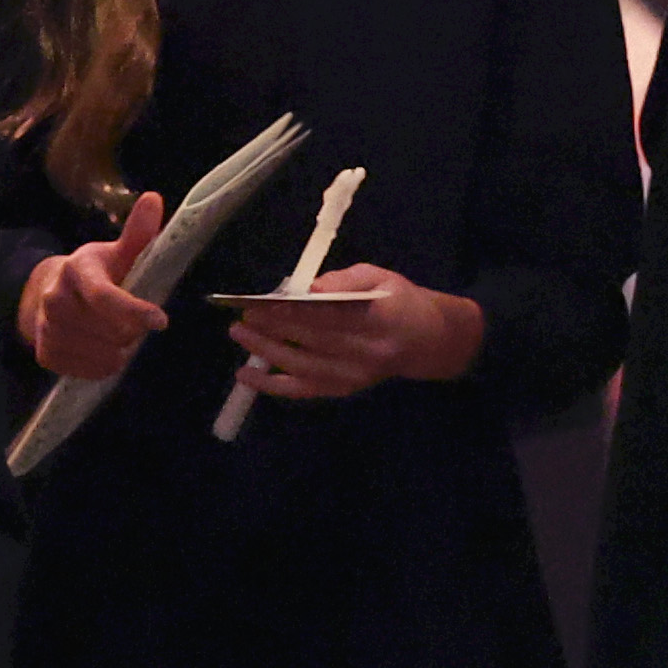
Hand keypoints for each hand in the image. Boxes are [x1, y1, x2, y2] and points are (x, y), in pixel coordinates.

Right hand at [21, 192, 168, 381]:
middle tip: (133, 322)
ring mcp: (48, 328)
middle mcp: (56, 300)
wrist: (48, 294)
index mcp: (77, 270)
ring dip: (120, 350)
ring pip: (104, 355)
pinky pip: (90, 372)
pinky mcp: (45, 354)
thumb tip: (154, 199)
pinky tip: (102, 349)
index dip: (134, 311)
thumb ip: (137, 233)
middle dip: (132, 331)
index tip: (161, 320)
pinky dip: (104, 366)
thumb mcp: (116, 253)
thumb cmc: (94, 274)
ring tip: (116, 335)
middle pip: (112, 332)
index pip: (104, 296)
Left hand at [227, 264, 482, 404]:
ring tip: (240, 334)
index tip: (268, 301)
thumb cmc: (400, 302)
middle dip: (276, 328)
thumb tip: (310, 289)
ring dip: (267, 352)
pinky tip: (246, 374)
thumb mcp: (381, 277)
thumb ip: (346, 280)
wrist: (427, 342)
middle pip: (314, 341)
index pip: (334, 316)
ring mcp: (354, 377)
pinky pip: (303, 390)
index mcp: (382, 320)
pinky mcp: (343, 390)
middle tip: (245, 314)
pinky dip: (272, 384)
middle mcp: (368, 353)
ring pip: (303, 367)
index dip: (298, 311)